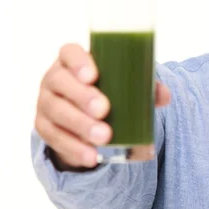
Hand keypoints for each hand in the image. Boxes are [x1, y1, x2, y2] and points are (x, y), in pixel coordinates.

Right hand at [35, 44, 171, 168]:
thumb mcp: (124, 83)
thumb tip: (163, 96)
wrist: (86, 113)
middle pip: (60, 83)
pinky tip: (92, 156)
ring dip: (80, 126)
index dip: (78, 62)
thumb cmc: (108, 88)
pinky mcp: (45, 127)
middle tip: (104, 110)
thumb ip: (144, 86)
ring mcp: (46, 102)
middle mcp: (55, 78)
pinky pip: (54, 138)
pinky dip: (74, 148)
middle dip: (82, 97)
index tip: (93, 76)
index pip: (69, 53)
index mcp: (73, 60)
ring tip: (104, 137)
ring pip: (56, 112)